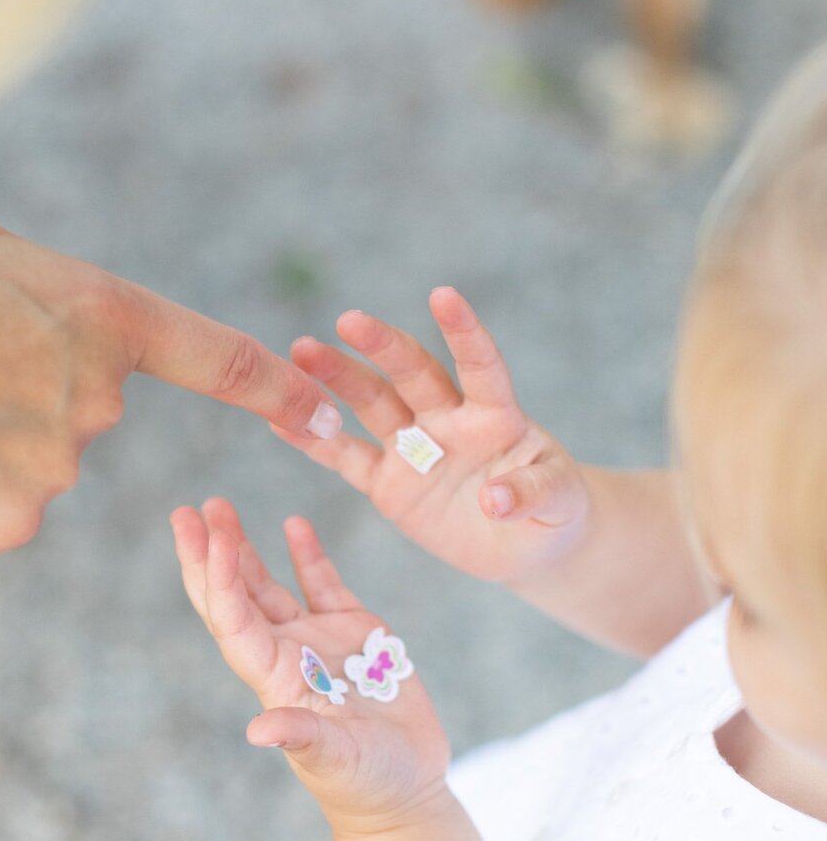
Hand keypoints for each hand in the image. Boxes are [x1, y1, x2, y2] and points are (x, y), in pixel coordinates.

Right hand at [0, 211, 341, 550]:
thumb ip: (52, 297)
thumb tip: (66, 342)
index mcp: (101, 316)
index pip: (218, 359)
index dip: (275, 387)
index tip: (323, 413)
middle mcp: (97, 400)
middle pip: (86, 406)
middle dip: (31, 389)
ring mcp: (56, 469)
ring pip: (36, 458)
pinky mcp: (9, 523)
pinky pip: (0, 506)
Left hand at [171, 497, 449, 834]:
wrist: (404, 791)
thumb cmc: (367, 784)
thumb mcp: (335, 761)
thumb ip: (301, 739)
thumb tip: (258, 731)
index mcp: (274, 679)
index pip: (234, 621)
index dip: (219, 579)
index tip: (210, 536)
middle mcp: (286, 654)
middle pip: (235, 596)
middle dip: (209, 554)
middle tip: (187, 511)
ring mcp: (317, 641)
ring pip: (268, 586)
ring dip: (242, 549)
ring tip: (219, 507)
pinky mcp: (355, 634)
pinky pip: (322, 585)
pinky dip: (307, 555)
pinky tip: (293, 524)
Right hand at [273, 286, 587, 586]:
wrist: (525, 544)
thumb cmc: (555, 512)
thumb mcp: (561, 504)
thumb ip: (533, 493)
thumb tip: (495, 499)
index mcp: (496, 415)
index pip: (479, 365)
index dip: (463, 332)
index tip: (443, 296)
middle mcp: (449, 420)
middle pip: (412, 374)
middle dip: (381, 346)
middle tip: (347, 321)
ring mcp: (415, 449)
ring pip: (371, 405)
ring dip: (337, 378)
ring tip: (301, 352)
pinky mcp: (388, 484)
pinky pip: (345, 458)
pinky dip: (312, 441)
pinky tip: (278, 420)